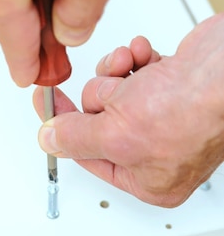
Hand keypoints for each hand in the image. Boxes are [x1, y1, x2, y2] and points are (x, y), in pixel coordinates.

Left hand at [34, 14, 223, 206]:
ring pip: (113, 92)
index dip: (63, 128)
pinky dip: (133, 60)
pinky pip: (132, 72)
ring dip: (116, 76)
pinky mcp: (169, 86)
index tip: (45, 105)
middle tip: (117, 94)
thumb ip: (76, 138)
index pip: (88, 155)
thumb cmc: (191, 109)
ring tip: (133, 74)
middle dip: (102, 97)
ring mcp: (164, 116)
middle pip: (99, 120)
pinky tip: (143, 56)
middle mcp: (157, 151)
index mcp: (148, 179)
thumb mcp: (115, 134)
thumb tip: (50, 141)